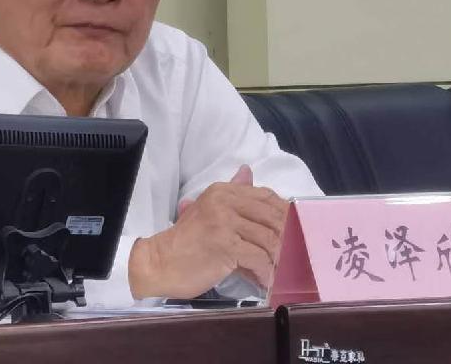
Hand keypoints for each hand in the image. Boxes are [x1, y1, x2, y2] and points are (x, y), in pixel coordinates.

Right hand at [129, 165, 288, 298]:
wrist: (159, 262)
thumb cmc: (186, 242)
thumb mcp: (208, 210)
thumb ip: (231, 192)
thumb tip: (247, 170)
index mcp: (222, 191)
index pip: (265, 196)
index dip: (284, 215)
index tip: (291, 233)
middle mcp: (224, 201)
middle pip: (272, 216)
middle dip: (286, 239)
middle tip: (290, 257)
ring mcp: (224, 222)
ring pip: (268, 238)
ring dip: (277, 259)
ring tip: (277, 271)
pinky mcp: (224, 245)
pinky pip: (258, 257)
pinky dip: (265, 272)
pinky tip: (264, 281)